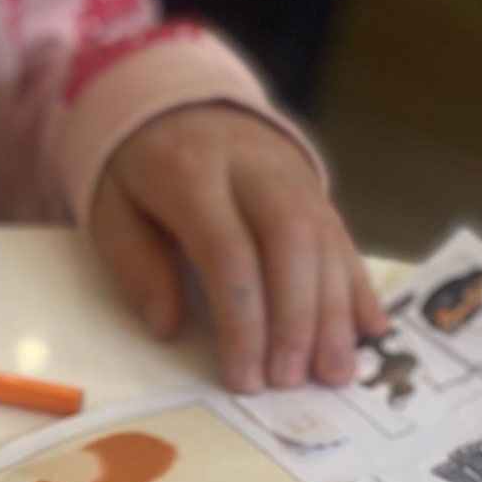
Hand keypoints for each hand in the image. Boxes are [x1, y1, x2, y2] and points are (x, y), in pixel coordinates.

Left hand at [92, 104, 387, 393]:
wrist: (180, 101)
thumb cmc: (140, 171)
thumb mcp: (112, 210)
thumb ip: (136, 266)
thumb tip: (167, 326)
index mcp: (192, 172)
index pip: (229, 251)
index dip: (242, 320)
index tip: (245, 377)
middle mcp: (254, 168)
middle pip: (291, 242)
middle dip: (297, 318)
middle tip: (292, 380)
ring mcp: (293, 175)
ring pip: (325, 240)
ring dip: (335, 312)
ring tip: (334, 373)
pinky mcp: (316, 189)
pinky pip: (344, 236)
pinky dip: (358, 286)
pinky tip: (369, 329)